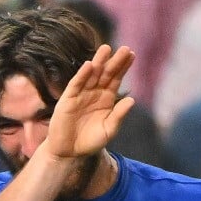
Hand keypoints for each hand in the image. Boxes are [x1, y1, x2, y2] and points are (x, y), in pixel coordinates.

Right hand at [44, 44, 135, 161]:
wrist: (69, 152)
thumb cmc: (90, 141)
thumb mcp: (108, 130)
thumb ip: (119, 116)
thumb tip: (132, 100)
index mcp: (106, 98)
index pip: (116, 79)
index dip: (123, 67)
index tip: (132, 54)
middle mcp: (94, 93)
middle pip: (106, 73)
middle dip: (114, 61)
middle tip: (124, 48)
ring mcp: (80, 95)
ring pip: (91, 75)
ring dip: (98, 62)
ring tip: (106, 49)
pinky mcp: (67, 100)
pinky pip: (75, 85)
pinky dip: (81, 75)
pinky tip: (89, 66)